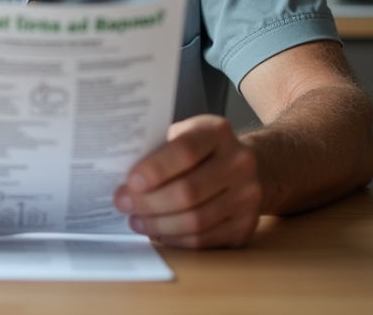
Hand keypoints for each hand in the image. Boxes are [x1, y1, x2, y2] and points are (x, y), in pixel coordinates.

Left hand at [113, 115, 261, 249]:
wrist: (251, 166)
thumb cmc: (203, 150)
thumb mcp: (185, 134)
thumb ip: (160, 149)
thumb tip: (121, 176)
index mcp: (218, 132)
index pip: (185, 151)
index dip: (155, 169)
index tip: (130, 181)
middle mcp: (239, 163)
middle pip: (188, 192)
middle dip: (149, 202)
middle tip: (123, 204)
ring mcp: (247, 196)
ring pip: (195, 221)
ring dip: (158, 224)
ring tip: (136, 220)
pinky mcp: (246, 225)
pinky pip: (204, 240)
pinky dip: (175, 239)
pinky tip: (158, 232)